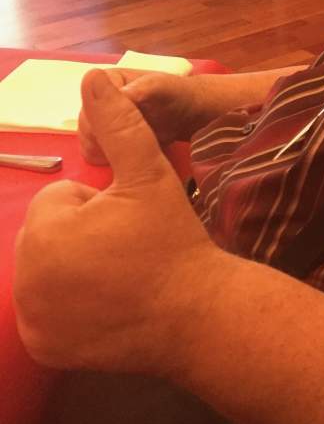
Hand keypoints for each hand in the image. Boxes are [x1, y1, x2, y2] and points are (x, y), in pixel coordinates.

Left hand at [15, 70, 219, 373]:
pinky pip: (46, 312)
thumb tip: (92, 76)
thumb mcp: (148, 173)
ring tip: (122, 274)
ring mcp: (31, 319)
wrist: (197, 314)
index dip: (99, 204)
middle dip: (82, 234)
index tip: (132, 222)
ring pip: (48, 270)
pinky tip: (106, 306)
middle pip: (49, 235)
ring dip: (75, 266)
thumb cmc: (173, 239)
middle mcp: (25, 279)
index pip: (59, 199)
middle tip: (130, 247)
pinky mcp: (42, 347)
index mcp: (44, 232)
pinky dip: (68, 308)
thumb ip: (118, 123)